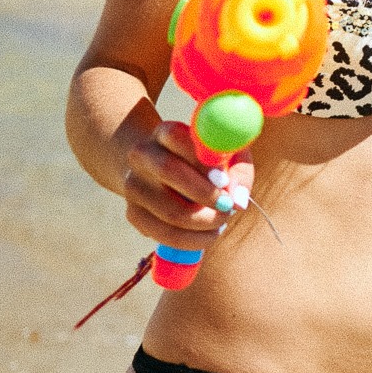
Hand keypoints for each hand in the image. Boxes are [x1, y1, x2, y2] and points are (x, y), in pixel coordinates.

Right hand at [122, 121, 253, 252]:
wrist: (161, 170)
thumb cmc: (206, 161)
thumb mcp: (228, 154)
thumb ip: (239, 170)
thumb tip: (238, 201)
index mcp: (166, 132)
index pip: (179, 138)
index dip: (204, 161)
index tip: (225, 181)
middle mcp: (142, 155)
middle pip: (169, 172)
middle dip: (207, 195)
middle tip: (229, 208)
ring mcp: (134, 186)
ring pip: (170, 211)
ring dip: (205, 223)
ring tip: (223, 220)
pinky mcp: (133, 213)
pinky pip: (164, 234)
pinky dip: (194, 240)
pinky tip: (209, 233)